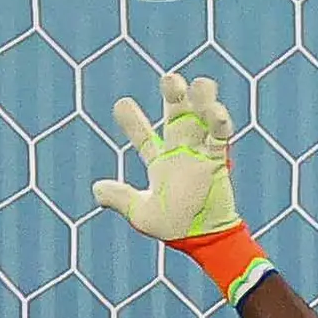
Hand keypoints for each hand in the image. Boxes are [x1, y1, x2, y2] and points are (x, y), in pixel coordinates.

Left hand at [91, 73, 244, 244]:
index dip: (132, 121)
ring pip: (202, 117)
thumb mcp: (141, 213)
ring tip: (199, 83)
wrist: (202, 239)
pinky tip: (215, 110)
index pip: (143, 136)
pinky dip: (220, 121)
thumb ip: (120, 198)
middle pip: (177, 114)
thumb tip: (96, 189)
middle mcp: (181, 150)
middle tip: (169, 79)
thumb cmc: (174, 227)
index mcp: (160, 161)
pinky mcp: (217, 159)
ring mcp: (200, 152)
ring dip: (202, 99)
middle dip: (174, 94)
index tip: (120, 104)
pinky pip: (221, 135)